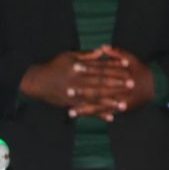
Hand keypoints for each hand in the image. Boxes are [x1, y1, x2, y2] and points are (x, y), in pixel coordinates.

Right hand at [19, 46, 154, 120]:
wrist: (37, 81)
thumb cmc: (54, 65)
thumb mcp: (69, 55)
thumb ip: (86, 55)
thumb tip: (101, 51)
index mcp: (78, 66)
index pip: (100, 65)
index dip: (114, 65)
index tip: (127, 65)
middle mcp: (77, 80)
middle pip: (100, 82)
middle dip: (117, 83)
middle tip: (131, 84)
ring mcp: (74, 94)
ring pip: (95, 98)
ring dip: (111, 101)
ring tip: (124, 104)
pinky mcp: (71, 104)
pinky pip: (87, 110)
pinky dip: (98, 114)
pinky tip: (110, 117)